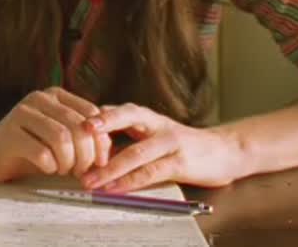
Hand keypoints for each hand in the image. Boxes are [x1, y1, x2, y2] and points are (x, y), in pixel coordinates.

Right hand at [0, 87, 111, 182]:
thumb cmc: (29, 149)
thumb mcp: (60, 139)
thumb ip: (83, 138)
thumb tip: (108, 149)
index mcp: (55, 95)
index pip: (91, 113)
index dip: (100, 140)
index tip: (99, 162)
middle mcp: (39, 98)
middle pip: (78, 127)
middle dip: (85, 156)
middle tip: (80, 172)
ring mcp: (22, 113)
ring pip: (62, 139)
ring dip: (68, 162)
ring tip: (63, 170)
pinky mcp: (9, 133)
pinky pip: (41, 153)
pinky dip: (50, 167)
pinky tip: (46, 169)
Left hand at [81, 102, 245, 191]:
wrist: (223, 151)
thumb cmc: (181, 144)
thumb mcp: (152, 134)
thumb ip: (126, 135)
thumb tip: (90, 145)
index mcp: (147, 116)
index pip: (119, 109)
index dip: (97, 114)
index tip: (74, 119)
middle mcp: (157, 124)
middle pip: (127, 117)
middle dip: (102, 125)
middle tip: (79, 133)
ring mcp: (170, 142)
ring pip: (136, 152)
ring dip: (110, 168)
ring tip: (90, 180)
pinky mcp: (180, 162)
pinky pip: (151, 172)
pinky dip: (130, 181)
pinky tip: (116, 187)